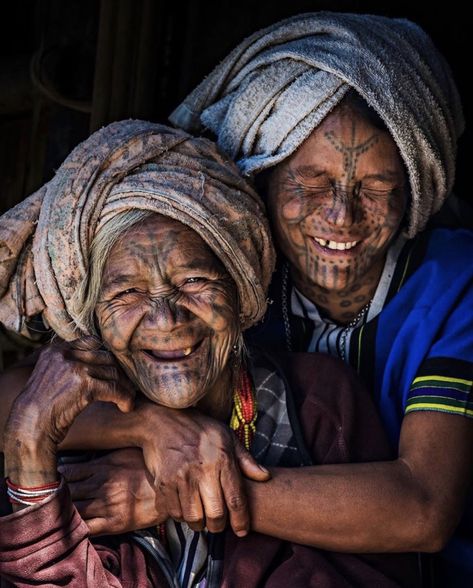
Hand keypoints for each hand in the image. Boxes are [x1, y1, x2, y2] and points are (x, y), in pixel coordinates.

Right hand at [4, 336, 134, 486]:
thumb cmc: (40, 407)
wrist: (29, 426)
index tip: (112, 371)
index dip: (105, 357)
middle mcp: (66, 355)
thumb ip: (68, 364)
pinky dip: (125, 398)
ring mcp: (76, 368)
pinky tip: (126, 407)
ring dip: (124, 387)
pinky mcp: (86, 385)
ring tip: (127, 399)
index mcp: (55, 350)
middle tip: (125, 386)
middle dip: (118, 374)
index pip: (91, 342)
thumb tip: (100, 362)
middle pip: (105, 358)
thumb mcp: (50, 375)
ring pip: (113, 373)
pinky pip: (115, 389)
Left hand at [60, 449, 160, 534]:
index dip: (58, 476)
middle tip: (52, 494)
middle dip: (58, 493)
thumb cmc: (149, 468)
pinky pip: (87, 528)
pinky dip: (76, 527)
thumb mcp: (127, 453)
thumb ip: (106, 455)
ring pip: (74, 509)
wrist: (170, 490)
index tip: (53, 478)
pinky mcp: (114, 523)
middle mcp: (102, 485)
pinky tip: (73, 524)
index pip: (70, 471)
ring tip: (60, 509)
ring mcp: (106, 505)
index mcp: (104, 466)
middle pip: (69, 490)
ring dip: (65, 510)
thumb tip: (88, 450)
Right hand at [135, 404, 270, 536]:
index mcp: (222, 459)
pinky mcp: (163, 483)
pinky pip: (173, 512)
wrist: (162, 420)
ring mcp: (181, 477)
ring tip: (200, 514)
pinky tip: (184, 506)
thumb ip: (246, 459)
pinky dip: (180, 515)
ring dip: (198, 522)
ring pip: (194, 518)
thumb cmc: (198, 428)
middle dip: (218, 526)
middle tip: (217, 522)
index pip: (236, 500)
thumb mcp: (226, 436)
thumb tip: (265, 477)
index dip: (241, 520)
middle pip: (215, 515)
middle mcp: (203, 470)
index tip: (242, 531)